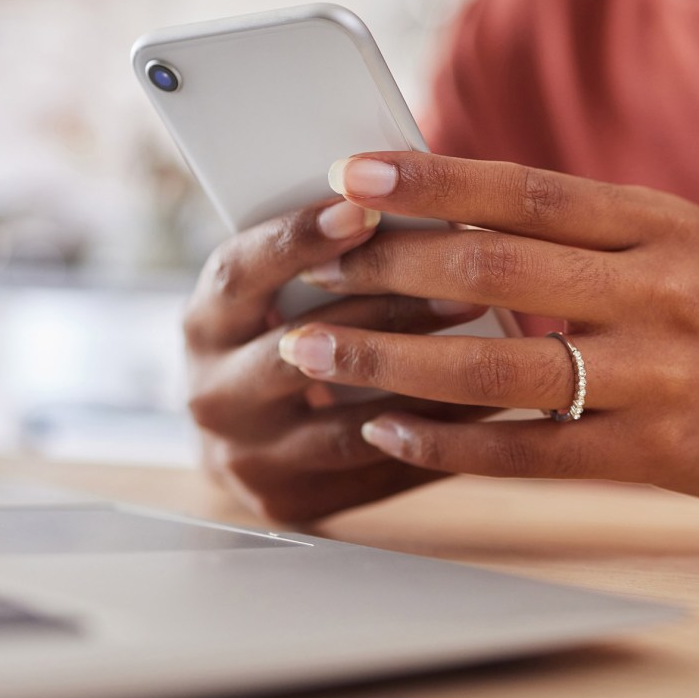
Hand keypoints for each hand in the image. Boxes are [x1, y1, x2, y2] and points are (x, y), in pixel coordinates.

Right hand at [182, 197, 497, 523]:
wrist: (246, 435)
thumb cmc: (276, 331)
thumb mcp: (272, 289)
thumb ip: (319, 252)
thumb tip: (403, 193)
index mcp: (205, 323)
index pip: (241, 274)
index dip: (300, 239)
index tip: (364, 208)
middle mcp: (214, 394)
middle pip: (305, 350)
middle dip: (390, 312)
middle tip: (465, 280)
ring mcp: (250, 457)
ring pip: (348, 423)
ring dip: (425, 384)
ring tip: (493, 348)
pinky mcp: (292, 504)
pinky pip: (378, 472)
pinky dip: (436, 437)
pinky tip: (487, 405)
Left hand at [277, 152, 698, 508]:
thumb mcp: (685, 244)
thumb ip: (588, 228)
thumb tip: (460, 210)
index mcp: (663, 222)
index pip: (528, 188)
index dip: (432, 179)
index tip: (352, 170)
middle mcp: (663, 288)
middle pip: (499, 271)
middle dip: (389, 268)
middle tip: (311, 267)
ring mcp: (664, 375)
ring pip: (503, 367)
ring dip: (395, 362)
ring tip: (316, 353)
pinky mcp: (663, 454)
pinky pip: (534, 452)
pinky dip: (453, 444)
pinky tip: (390, 434)